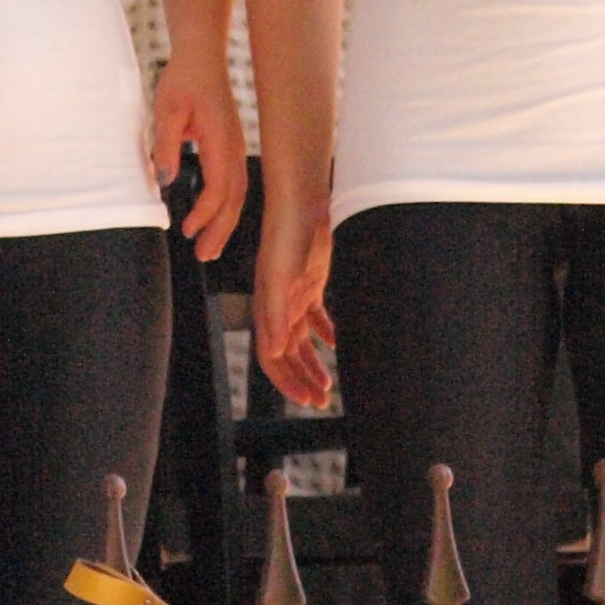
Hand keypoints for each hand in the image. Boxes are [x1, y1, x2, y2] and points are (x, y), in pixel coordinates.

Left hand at [151, 47, 246, 260]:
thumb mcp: (167, 109)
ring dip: (225, 224)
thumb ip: (166, 145)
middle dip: (220, 230)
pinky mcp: (232, 148)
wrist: (202, 56)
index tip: (187, 230)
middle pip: (234, 198)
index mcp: (221, 139)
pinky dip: (227, 208)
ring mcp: (237, 148)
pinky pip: (235, 185)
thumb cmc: (184, 79)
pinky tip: (215, 222)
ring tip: (211, 249)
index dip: (205, 212)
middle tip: (204, 256)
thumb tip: (164, 181)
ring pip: (237, 194)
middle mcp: (234, 147)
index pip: (219, 186)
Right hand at [255, 197, 333, 410]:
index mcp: (267, 312)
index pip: (272, 359)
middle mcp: (278, 310)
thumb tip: (274, 354)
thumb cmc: (287, 238)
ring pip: (301, 342)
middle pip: (287, 357)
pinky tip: (337, 345)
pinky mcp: (310, 285)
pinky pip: (316, 319)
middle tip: (320, 401)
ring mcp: (294, 298)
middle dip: (301, 381)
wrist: (301, 203)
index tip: (307, 399)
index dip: (287, 382)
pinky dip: (325, 335)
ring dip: (313, 364)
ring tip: (328, 385)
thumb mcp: (281, 279)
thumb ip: (276, 316)